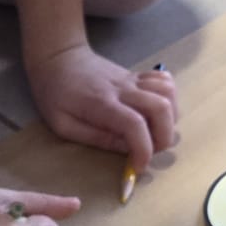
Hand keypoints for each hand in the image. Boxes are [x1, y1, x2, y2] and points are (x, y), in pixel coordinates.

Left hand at [27, 44, 177, 172]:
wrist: (58, 58)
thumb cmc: (55, 94)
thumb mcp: (64, 125)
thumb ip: (96, 138)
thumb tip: (126, 150)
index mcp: (102, 104)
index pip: (135, 124)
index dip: (143, 150)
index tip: (138, 167)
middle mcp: (123, 89)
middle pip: (161, 108)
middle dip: (164, 137)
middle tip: (149, 151)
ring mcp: (133, 80)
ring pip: (168, 93)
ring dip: (170, 118)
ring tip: (154, 133)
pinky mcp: (137, 76)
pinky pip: (165, 81)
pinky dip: (169, 99)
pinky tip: (156, 112)